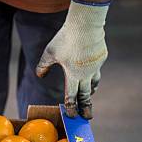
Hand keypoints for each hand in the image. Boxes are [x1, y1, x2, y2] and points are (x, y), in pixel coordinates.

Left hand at [36, 0, 109, 118]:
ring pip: (95, 82)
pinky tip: (90, 70)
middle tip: (88, 117)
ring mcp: (96, 66)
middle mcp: (86, 74)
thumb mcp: (50, 53)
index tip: (72, 116)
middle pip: (86, 95)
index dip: (71, 108)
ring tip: (89, 94)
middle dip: (86, 107)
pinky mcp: (101, 57)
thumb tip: (40, 76)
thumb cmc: (66, 38)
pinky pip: (98, 68)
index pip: (72, 97)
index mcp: (73, 75)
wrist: (85, 24)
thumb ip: (43, 66)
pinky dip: (94, 72)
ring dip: (91, 90)